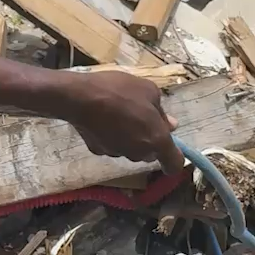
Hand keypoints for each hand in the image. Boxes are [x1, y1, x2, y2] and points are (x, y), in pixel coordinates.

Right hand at [55, 72, 183, 175]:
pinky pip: (111, 145)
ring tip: (119, 113)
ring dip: (130, 137)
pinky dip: (110, 136)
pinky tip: (102, 118)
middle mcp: (139, 153)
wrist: (80, 97)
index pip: (174, 164)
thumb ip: (161, 111)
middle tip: (141, 116)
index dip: (175, 159)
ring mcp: (118, 154)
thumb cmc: (120, 90)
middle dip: (149, 139)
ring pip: (130, 149)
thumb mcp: (149, 90)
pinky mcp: (99, 151)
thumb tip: (170, 125)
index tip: (170, 149)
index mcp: (157, 139)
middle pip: (150, 153)